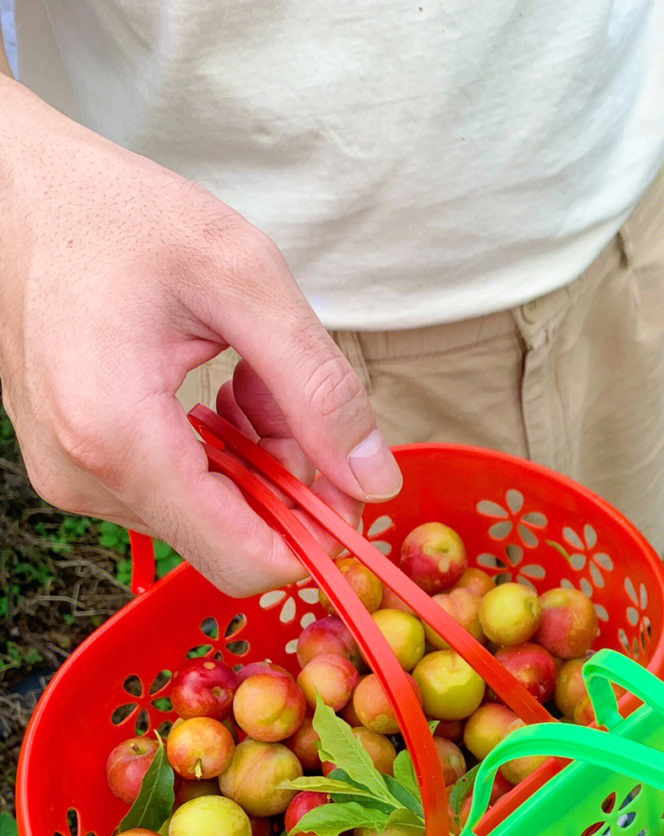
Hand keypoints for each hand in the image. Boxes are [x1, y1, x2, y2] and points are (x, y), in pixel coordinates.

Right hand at [0, 81, 400, 595]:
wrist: (16, 192)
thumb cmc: (115, 215)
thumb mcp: (244, 279)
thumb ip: (319, 389)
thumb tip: (374, 481)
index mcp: (117, 435)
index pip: (243, 561)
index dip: (314, 536)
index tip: (346, 479)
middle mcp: (85, 476)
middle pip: (233, 538)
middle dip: (283, 476)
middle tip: (276, 385)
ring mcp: (74, 479)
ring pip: (211, 518)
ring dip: (253, 457)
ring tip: (240, 373)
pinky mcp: (77, 470)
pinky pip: (178, 496)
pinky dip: (218, 453)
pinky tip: (211, 387)